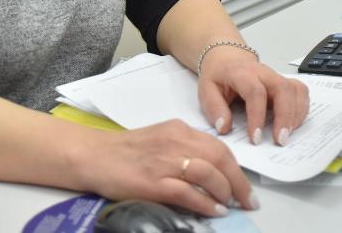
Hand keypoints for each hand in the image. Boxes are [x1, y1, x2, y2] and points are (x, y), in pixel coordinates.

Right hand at [80, 119, 255, 217]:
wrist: (93, 156)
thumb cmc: (125, 151)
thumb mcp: (161, 141)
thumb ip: (184, 150)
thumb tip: (211, 173)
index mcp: (179, 130)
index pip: (218, 147)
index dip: (236, 168)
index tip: (244, 185)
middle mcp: (176, 141)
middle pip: (220, 158)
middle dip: (239, 182)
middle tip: (248, 200)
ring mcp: (165, 162)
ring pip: (209, 173)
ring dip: (226, 192)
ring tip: (231, 205)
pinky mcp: (154, 182)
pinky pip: (188, 193)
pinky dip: (206, 203)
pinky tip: (215, 211)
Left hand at [197, 46, 309, 145]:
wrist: (227, 60)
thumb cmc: (219, 76)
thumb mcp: (206, 90)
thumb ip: (214, 108)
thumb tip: (224, 128)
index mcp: (242, 73)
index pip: (255, 92)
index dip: (257, 116)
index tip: (256, 138)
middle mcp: (263, 72)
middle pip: (282, 89)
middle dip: (285, 116)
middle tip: (280, 140)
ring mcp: (276, 76)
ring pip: (296, 90)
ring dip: (295, 114)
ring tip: (287, 135)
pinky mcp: (285, 82)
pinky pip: (301, 92)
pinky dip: (302, 109)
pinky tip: (293, 124)